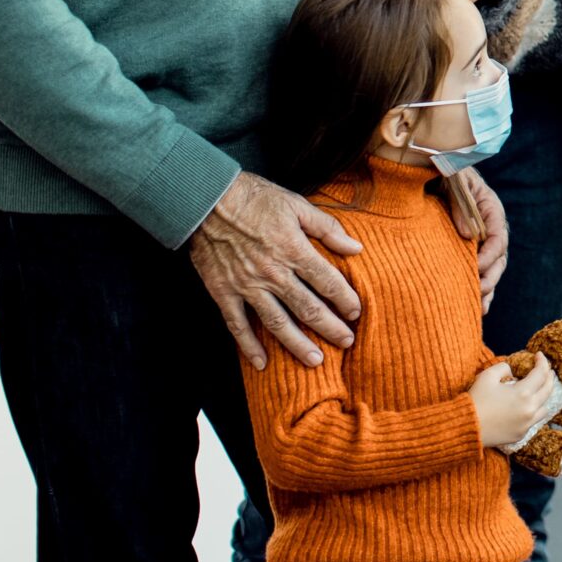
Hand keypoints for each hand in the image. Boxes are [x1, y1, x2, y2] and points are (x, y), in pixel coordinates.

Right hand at [189, 172, 364, 369]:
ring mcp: (246, 286)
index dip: (345, 300)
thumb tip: (356, 247)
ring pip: (276, 323)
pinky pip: (237, 325)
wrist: (205, 200)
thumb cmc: (255, 198)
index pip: (327, 282)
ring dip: (297, 344)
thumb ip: (328, 228)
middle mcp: (273, 273)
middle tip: (347, 342)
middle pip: (307, 308)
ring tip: (315, 361)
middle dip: (330, 328)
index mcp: (294, 250)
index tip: (356, 314)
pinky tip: (261, 363)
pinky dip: (249, 346)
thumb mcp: (297, 204)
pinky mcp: (223, 292)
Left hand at [448, 171, 509, 310]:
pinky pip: (478, 274)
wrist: (424, 169)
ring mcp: (478, 241)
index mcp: (489, 208)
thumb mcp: (452, 180)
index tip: (476, 268)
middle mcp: (488, 228)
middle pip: (498, 258)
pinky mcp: (466, 251)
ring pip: (490, 270)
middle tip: (478, 292)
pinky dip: (478, 292)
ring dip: (486, 290)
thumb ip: (461, 203)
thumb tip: (468, 234)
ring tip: (479, 309)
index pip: (498, 236)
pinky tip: (475, 310)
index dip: (490, 254)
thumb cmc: (440, 171)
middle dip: (490, 278)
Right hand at [470, 354, 561, 448]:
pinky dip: (533, 412)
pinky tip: (528, 406)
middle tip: (546, 369)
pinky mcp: (520, 435)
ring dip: (544, 396)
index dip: (542, 361)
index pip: (541, 373)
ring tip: (540, 389)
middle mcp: (529, 410)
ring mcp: (526, 424)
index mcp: (523, 393)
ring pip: (545, 408)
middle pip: (548, 390)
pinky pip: (533, 421)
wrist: (465, 427)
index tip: (539, 355)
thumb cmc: (476, 400)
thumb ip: (504, 368)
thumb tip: (513, 371)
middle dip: (548, 377)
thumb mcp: (487, 376)